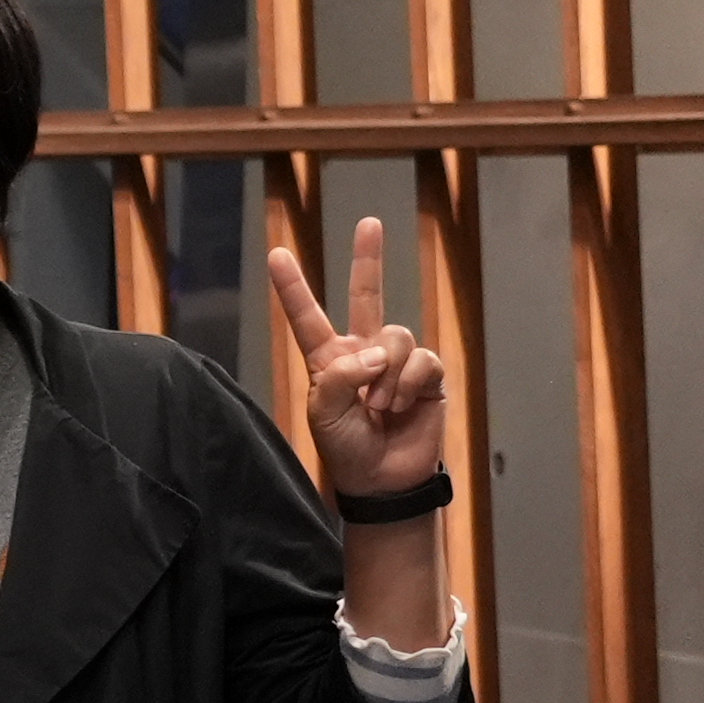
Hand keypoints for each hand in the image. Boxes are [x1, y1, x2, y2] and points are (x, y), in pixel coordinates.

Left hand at [265, 217, 449, 494]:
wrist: (382, 479)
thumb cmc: (346, 448)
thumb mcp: (324, 414)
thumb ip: (340, 377)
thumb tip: (374, 352)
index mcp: (328, 359)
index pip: (307, 317)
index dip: (293, 287)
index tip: (276, 253)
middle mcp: (363, 352)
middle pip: (367, 296)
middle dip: (368, 259)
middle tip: (369, 223)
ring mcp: (397, 361)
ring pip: (397, 334)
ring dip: (387, 373)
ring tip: (379, 406)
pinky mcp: (427, 375)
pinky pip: (422, 359)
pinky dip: (408, 381)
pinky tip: (401, 405)